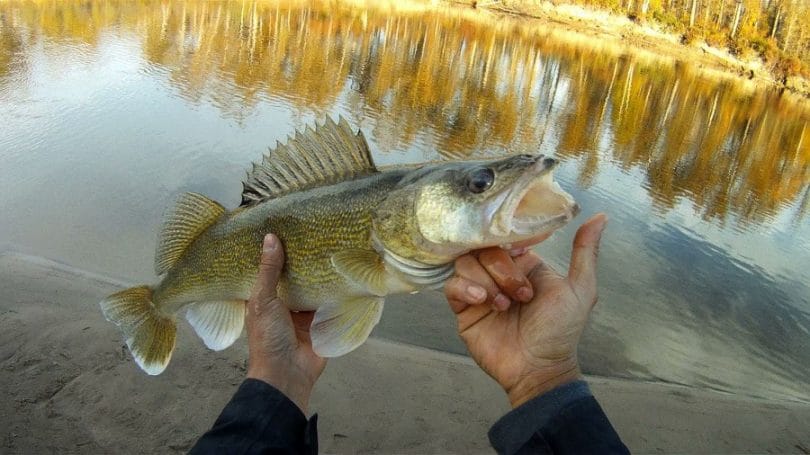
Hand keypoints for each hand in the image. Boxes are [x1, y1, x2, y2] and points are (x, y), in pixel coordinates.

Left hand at [245, 234, 326, 413]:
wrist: (288, 373)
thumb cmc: (268, 338)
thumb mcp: (263, 300)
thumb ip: (269, 271)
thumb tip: (270, 238)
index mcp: (262, 299)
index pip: (267, 271)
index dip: (272, 254)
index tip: (281, 229)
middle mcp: (282, 304)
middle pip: (292, 278)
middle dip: (299, 262)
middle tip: (310, 234)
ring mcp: (301, 314)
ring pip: (310, 288)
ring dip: (317, 275)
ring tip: (327, 246)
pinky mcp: (320, 321)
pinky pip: (327, 302)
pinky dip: (332, 290)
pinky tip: (340, 270)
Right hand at [445, 213, 606, 407]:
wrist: (538, 369)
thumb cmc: (560, 331)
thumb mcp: (580, 289)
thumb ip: (586, 252)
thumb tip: (601, 216)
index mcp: (525, 263)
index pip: (507, 236)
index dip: (511, 244)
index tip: (523, 258)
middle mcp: (500, 272)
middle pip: (485, 249)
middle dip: (502, 270)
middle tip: (520, 296)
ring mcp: (479, 289)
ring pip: (466, 262)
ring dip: (486, 280)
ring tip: (501, 304)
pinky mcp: (463, 307)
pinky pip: (451, 284)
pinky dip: (466, 288)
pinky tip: (482, 301)